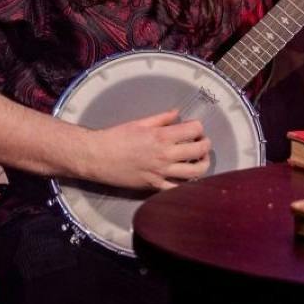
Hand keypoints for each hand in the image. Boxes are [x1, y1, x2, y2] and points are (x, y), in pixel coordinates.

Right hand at [82, 109, 210, 191]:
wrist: (97, 157)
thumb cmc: (115, 138)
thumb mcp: (139, 123)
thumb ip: (161, 118)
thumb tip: (177, 113)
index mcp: (161, 136)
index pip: (193, 130)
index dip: (198, 127)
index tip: (196, 128)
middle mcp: (164, 155)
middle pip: (199, 150)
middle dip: (205, 144)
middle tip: (202, 142)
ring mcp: (161, 172)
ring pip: (195, 172)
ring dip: (203, 164)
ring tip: (200, 160)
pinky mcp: (154, 186)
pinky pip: (178, 189)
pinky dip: (187, 184)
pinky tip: (187, 177)